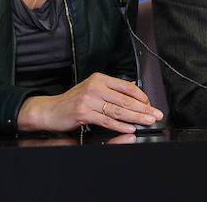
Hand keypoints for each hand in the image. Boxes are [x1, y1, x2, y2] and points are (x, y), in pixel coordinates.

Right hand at [17, 72, 163, 133]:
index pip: (126, 86)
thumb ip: (110, 91)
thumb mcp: (91, 90)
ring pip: (118, 110)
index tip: (151, 105)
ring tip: (147, 122)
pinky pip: (106, 120)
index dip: (142, 97)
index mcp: (99, 78)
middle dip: (143, 109)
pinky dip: (120, 125)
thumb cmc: (72, 101)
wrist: (51, 109)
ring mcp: (88, 99)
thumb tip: (132, 95)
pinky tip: (130, 128)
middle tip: (156, 115)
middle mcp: (94, 86)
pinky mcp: (84, 112)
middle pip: (125, 99)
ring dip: (135, 118)